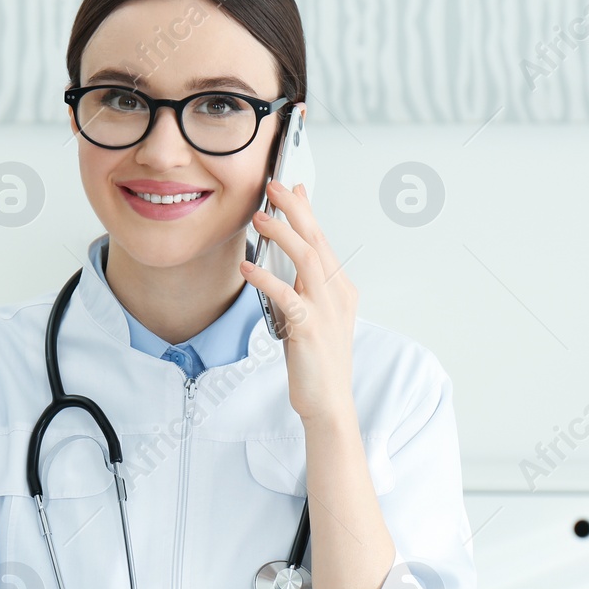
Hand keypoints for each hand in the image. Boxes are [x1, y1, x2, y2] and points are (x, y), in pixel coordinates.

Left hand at [240, 182, 357, 425]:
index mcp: (340, 289)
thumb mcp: (314, 315)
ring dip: (282, 233)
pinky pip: (286, 296)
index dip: (306, 210)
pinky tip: (247, 267)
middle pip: (316, 240)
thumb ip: (305, 286)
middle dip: (295, 209)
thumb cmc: (318, 361)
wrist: (329, 402)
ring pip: (307, 259)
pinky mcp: (308, 329)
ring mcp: (325, 311)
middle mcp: (337, 294)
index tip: (291, 186)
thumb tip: (288, 259)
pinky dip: (265, 277)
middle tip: (273, 187)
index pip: (322, 240)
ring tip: (260, 217)